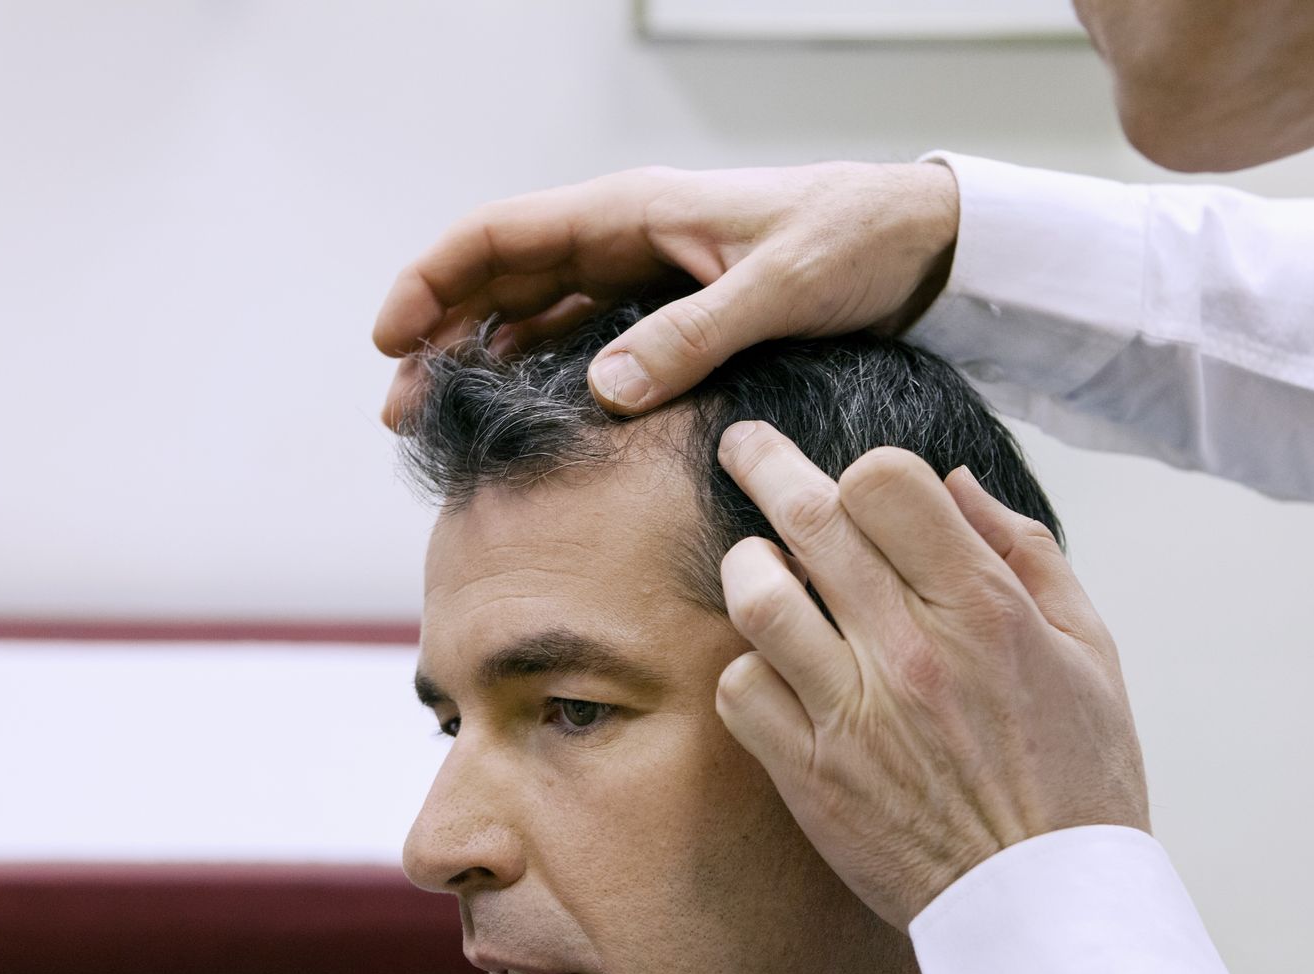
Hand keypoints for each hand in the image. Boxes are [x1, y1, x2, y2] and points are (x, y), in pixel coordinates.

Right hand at [374, 162, 958, 425]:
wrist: (923, 246)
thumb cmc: (857, 242)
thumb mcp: (779, 288)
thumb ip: (693, 335)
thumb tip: (602, 388)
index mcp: (632, 211)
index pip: (500, 234)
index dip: (433, 279)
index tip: (391, 337)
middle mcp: (624, 240)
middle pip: (500, 281)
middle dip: (437, 336)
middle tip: (398, 410)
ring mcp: (644, 279)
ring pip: (533, 315)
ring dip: (478, 361)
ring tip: (434, 421)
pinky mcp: (673, 316)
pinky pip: (584, 341)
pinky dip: (539, 374)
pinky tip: (516, 413)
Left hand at [713, 422, 1149, 930]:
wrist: (1048, 910)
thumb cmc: (1077, 778)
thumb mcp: (1090, 650)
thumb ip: (1024, 554)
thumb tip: (954, 483)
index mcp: (984, 610)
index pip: (885, 482)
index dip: (865, 472)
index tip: (859, 486)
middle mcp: (911, 652)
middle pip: (807, 517)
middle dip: (764, 462)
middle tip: (743, 446)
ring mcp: (853, 714)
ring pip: (756, 595)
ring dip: (749, 566)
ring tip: (757, 564)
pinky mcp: (810, 776)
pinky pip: (740, 689)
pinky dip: (748, 668)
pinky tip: (775, 669)